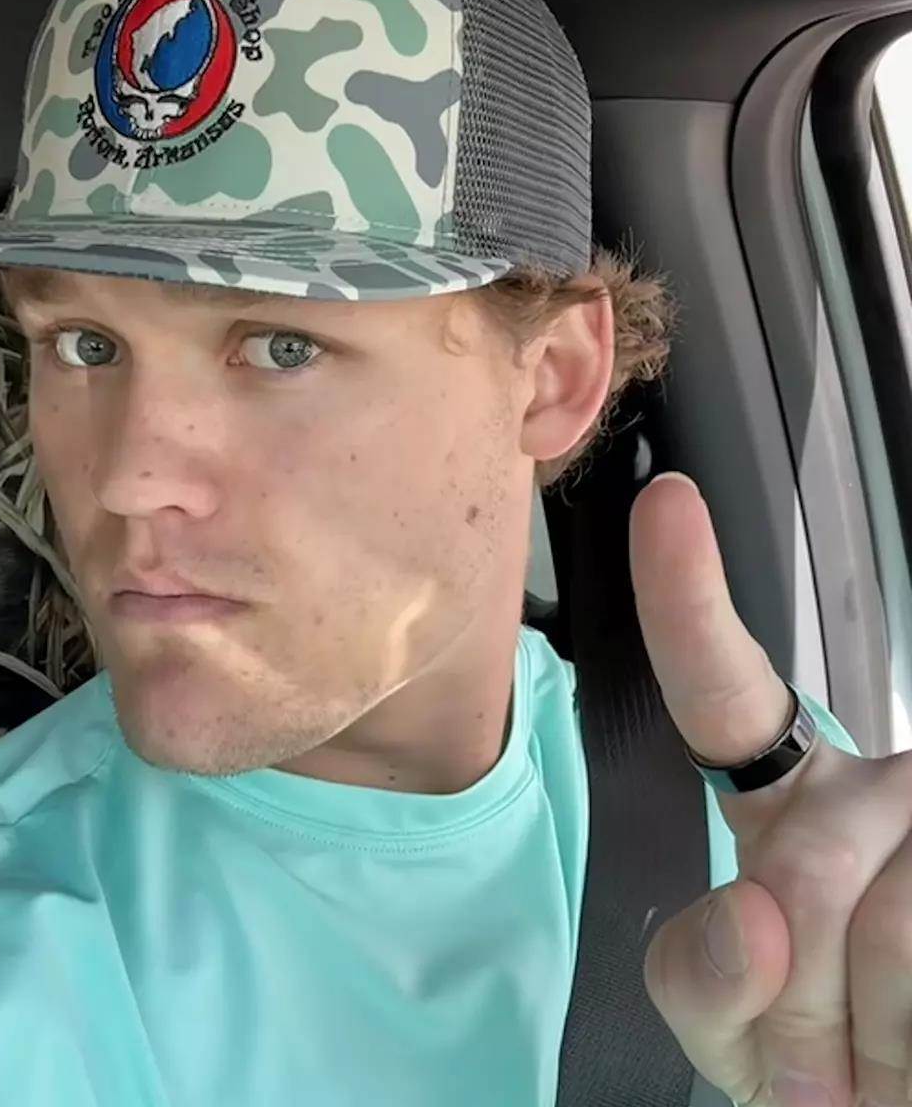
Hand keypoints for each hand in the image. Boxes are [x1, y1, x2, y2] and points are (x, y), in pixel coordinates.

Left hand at [630, 473, 911, 1106]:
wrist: (904, 1106)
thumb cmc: (828, 1070)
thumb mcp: (734, 1030)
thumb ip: (703, 979)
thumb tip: (759, 917)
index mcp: (786, 805)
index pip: (720, 692)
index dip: (687, 597)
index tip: (664, 505)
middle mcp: (875, 789)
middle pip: (800, 873)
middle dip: (802, 1006)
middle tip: (835, 1070)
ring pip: (888, 929)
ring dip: (881, 1044)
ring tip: (894, 1065)